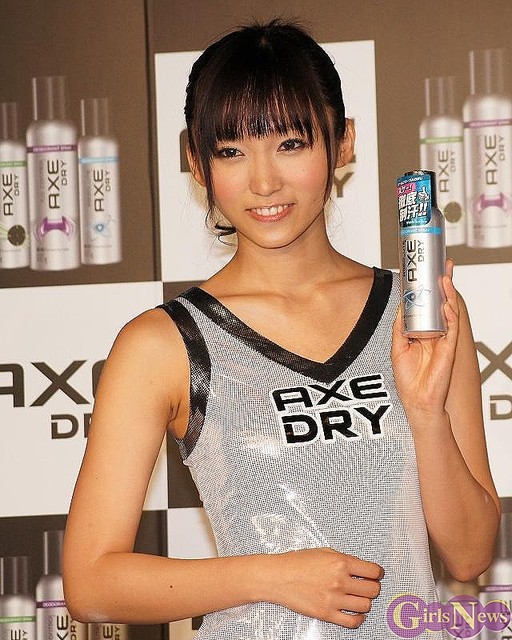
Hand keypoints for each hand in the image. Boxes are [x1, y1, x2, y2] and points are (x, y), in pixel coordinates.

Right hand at [270, 547, 383, 627]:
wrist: (278, 576)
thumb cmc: (297, 562)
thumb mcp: (324, 552)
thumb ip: (344, 559)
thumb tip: (361, 568)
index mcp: (340, 562)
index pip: (373, 571)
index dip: (378, 573)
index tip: (377, 574)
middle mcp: (339, 581)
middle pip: (373, 590)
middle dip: (373, 587)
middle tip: (368, 585)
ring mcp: (334, 599)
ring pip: (365, 606)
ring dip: (365, 602)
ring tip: (358, 597)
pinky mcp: (327, 614)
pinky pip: (353, 622)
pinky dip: (358, 619)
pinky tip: (355, 612)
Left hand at [391, 259, 459, 416]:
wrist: (417, 400)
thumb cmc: (409, 378)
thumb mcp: (398, 347)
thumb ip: (400, 328)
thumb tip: (400, 307)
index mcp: (424, 331)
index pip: (429, 305)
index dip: (430, 290)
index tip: (428, 273)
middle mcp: (436, 333)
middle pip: (441, 304)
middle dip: (444, 285)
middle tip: (444, 267)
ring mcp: (444, 340)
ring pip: (449, 312)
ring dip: (448, 295)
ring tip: (445, 278)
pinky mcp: (449, 349)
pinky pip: (452, 329)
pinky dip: (450, 316)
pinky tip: (447, 305)